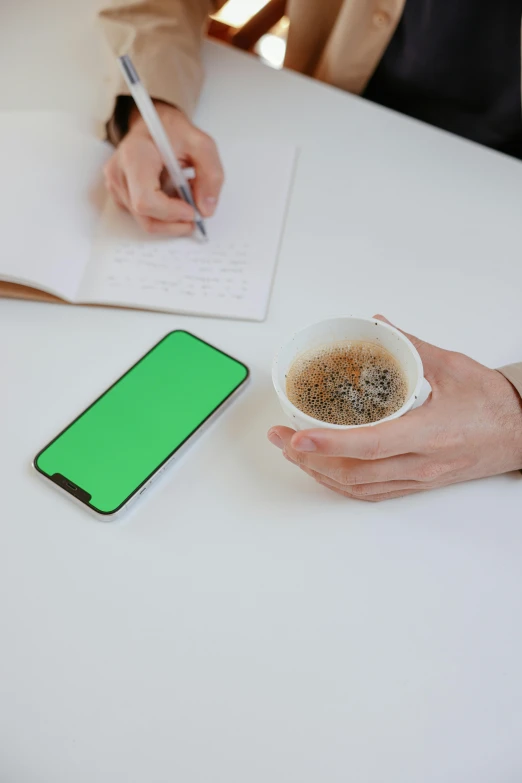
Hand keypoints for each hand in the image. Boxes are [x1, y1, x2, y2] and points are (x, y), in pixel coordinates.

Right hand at [103, 102, 223, 235]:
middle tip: (196, 211)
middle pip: (147, 217)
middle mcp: (118, 173)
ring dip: (172, 218)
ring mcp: (116, 186)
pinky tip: (173, 197)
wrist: (154, 125)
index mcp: (135, 156)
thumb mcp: (202, 145)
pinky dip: (164, 215)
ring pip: (147, 221)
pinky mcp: (119, 196)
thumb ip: (211, 175)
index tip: (192, 210)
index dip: (172, 212)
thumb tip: (206, 210)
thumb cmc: (173, 132)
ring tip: (186, 198)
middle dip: (176, 221)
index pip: (146, 200)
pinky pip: (144, 217)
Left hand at [268, 316, 521, 501]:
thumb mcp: (453, 366)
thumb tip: (378, 325)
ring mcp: (418, 478)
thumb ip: (410, 346)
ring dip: (320, 472)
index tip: (297, 436)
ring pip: (358, 486)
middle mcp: (421, 463)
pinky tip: (324, 472)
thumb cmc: (493, 404)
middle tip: (280, 437)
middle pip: (353, 472)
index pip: (371, 445)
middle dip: (309, 458)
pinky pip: (372, 492)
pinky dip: (341, 484)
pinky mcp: (418, 484)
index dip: (329, 443)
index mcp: (430, 433)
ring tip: (292, 452)